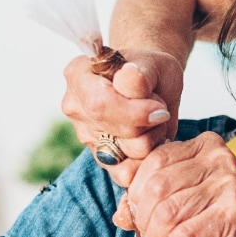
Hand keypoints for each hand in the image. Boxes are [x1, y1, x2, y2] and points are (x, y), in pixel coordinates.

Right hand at [61, 49, 184, 187]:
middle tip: (158, 109)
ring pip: (124, 154)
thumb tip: (127, 81)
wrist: (153, 86)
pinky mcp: (101, 159)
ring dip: (151, 140)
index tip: (160, 108)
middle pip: (114, 131)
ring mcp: (86, 135)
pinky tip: (151, 141)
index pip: (99, 103)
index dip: (135, 112)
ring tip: (152, 122)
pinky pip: (125, 173)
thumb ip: (140, 74)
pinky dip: (146, 161)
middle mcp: (75, 107)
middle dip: (147, 124)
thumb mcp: (152, 63)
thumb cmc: (150, 71)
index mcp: (78, 75)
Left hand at [127, 134, 235, 236]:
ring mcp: (228, 184)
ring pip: (167, 213)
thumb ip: (150, 201)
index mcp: (205, 146)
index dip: (136, 194)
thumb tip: (120, 213)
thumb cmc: (219, 228)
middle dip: (144, 220)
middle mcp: (219, 158)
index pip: (152, 162)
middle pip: (156, 187)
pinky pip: (184, 235)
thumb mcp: (182, 204)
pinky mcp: (232, 214)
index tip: (140, 217)